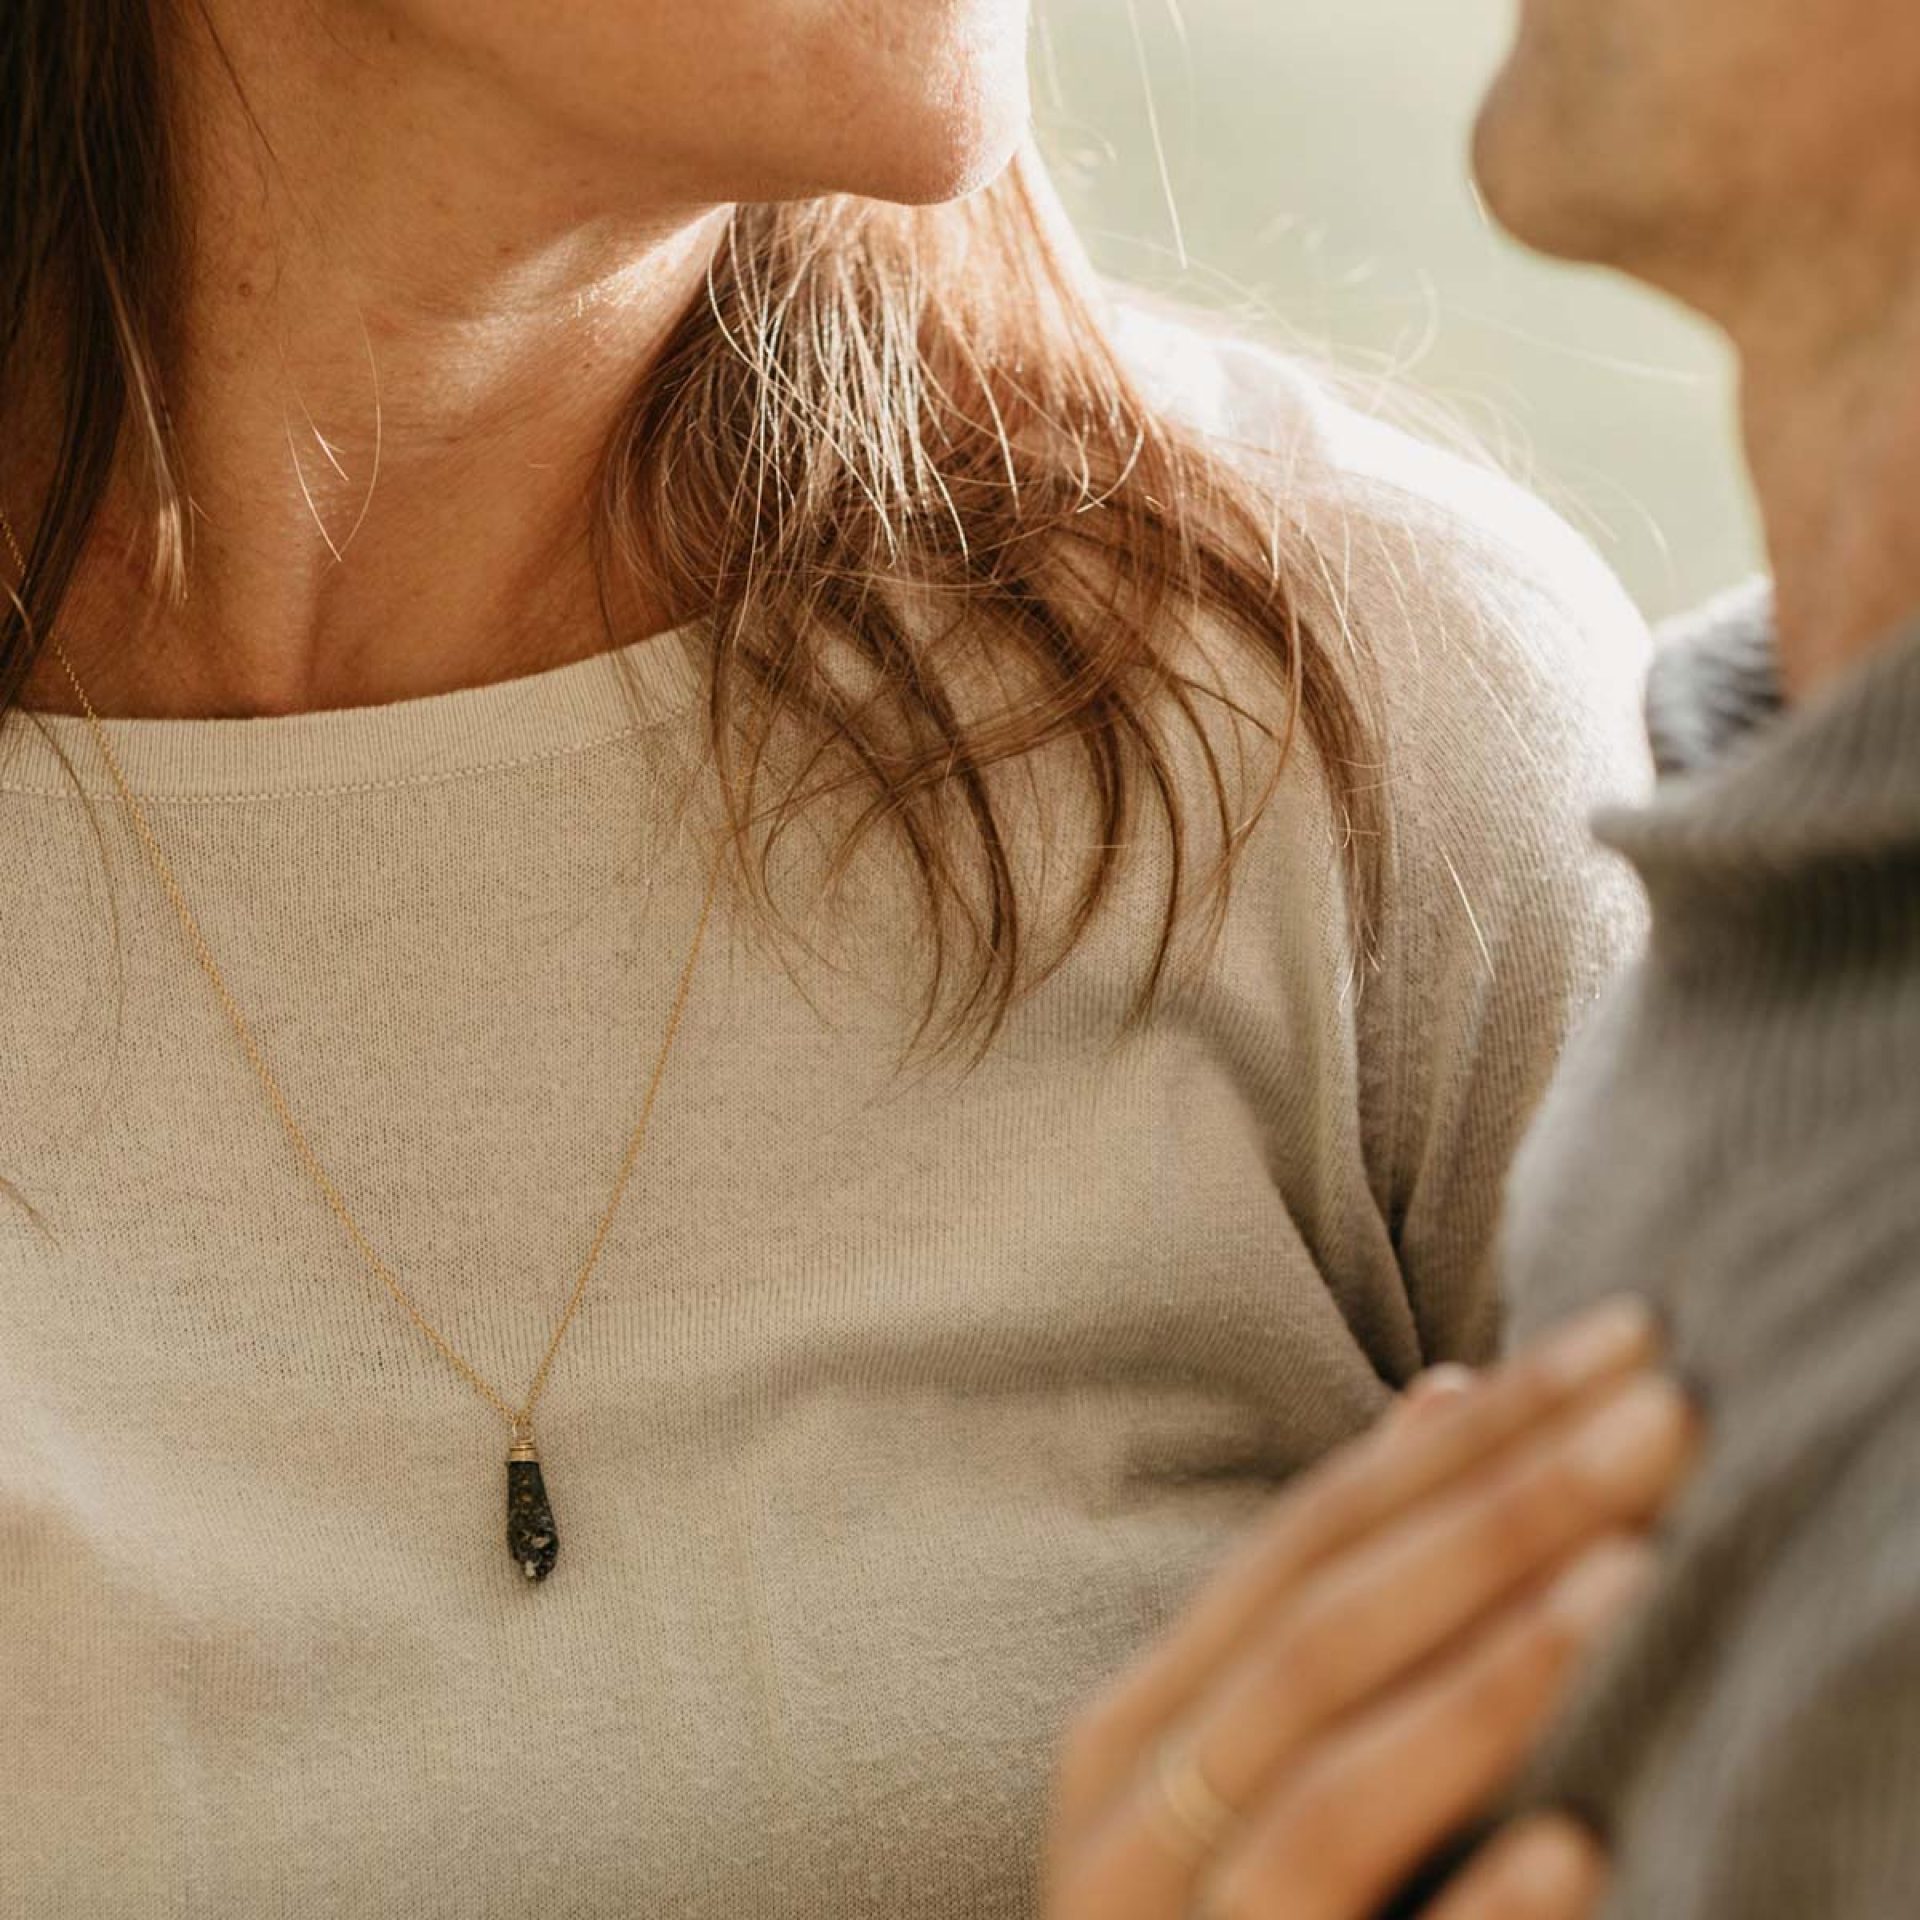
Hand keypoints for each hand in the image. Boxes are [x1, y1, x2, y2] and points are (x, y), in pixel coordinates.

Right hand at [1042, 1297, 1701, 1919]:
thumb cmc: (1213, 1918)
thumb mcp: (1245, 1749)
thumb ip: (1334, 1590)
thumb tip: (1449, 1394)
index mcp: (1143, 1718)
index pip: (1314, 1535)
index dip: (1470, 1439)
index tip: (1617, 1346)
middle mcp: (1133, 1811)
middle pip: (1326, 1629)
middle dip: (1503, 1511)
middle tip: (1666, 1413)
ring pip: (1328, 1787)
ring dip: (1486, 1679)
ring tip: (1638, 1577)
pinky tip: (1580, 1852)